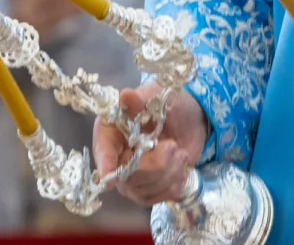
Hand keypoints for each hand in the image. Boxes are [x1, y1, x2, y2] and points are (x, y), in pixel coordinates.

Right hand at [94, 82, 209, 205]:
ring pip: (143, 190)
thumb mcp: (157, 97)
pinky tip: (181, 167)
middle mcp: (116, 157)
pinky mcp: (148, 189)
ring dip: (169, 173)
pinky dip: (174, 184)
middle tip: (173, 146)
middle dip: (155, 164)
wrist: (190, 120)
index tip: (109, 178)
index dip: (105, 164)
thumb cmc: (168, 104)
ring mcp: (131, 177)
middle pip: (127, 176)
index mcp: (111, 130)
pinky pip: (156, 198)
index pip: (103, 150)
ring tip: (180, 153)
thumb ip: (140, 101)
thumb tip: (125, 96)